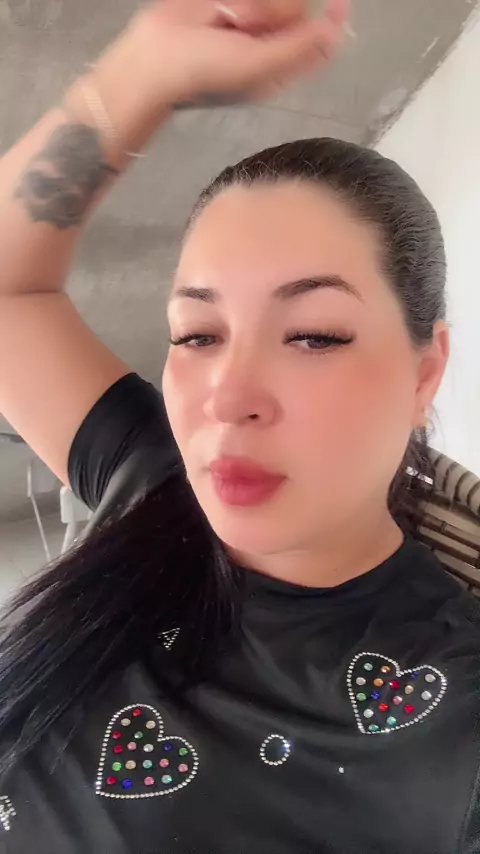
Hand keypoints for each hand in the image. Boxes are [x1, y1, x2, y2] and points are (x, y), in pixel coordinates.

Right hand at [123, 0, 348, 105]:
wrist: (154, 56)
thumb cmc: (205, 71)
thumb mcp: (257, 67)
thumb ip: (299, 48)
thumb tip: (336, 28)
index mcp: (281, 63)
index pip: (321, 36)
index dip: (334, 16)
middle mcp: (268, 37)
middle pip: (297, 4)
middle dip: (275, 6)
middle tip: (245, 23)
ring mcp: (248, 13)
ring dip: (251, 0)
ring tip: (224, 17)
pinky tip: (215, 7)